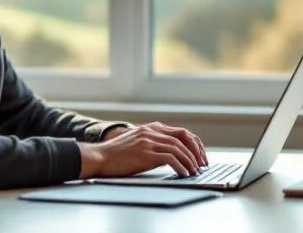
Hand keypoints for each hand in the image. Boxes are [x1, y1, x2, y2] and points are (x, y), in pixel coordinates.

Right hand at [79, 122, 207, 178]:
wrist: (100, 156)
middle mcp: (152, 131)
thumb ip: (154, 144)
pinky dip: (180, 166)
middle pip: (183, 137)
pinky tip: (184, 173)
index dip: (194, 143)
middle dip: (196, 151)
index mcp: (152, 128)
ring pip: (178, 148)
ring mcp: (149, 141)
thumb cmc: (117, 154)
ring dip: (190, 161)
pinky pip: (170, 158)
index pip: (181, 132)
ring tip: (194, 171)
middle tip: (202, 163)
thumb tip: (171, 156)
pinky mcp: (146, 153)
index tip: (200, 155)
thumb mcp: (138, 143)